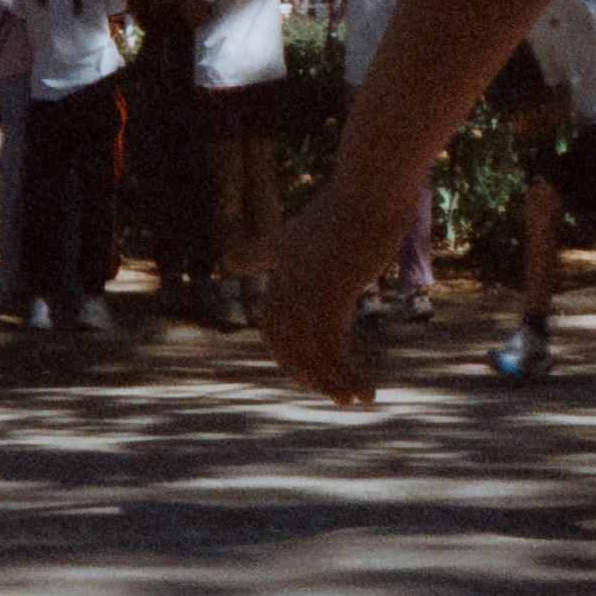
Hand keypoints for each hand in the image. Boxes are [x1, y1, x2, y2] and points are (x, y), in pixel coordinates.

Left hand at [259, 185, 393, 406]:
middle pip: (290, 349)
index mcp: (277, 279)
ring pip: (314, 357)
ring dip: (337, 385)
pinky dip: (350, 377)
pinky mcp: (330, 301)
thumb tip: (225, 261)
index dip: (291, 355)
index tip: (312, 374)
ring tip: (359, 400)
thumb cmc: (339, 211)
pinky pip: (335, 353)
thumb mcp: (291, 233)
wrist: (366, 194)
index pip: (274, 329)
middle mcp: (286, 293)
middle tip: (337, 397)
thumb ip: (261, 252)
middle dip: (312, 376)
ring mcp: (306, 298)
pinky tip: (369, 390)